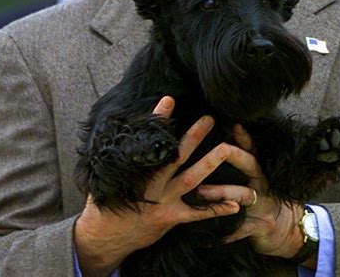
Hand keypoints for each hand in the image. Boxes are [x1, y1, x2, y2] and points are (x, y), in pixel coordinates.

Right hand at [74, 96, 239, 276]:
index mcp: (136, 171)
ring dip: (209, 164)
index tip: (168, 100)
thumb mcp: (106, 175)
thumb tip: (119, 130)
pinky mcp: (172, 218)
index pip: (149, 140)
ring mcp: (164, 202)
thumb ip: (119, 155)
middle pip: (176, 156)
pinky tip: (235, 204)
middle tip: (209, 119)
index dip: (157, 119)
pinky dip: (216, 208)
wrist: (104, 238)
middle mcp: (153, 185)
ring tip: (227, 150)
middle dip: (193, 137)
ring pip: (191, 180)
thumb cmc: (106, 202)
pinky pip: (197, 213)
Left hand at [197, 124, 308, 261]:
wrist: (285, 230)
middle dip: (236, 156)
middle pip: (251, 165)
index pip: (252, 150)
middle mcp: (261, 184)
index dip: (244, 137)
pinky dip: (224, 233)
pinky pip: (239, 230)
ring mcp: (262, 205)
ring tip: (200, 191)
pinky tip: (206, 237)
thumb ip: (242, 165)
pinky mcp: (258, 226)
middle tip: (219, 148)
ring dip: (221, 192)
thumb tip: (218, 144)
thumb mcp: (255, 180)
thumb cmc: (261, 199)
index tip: (234, 124)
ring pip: (242, 194)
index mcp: (258, 172)